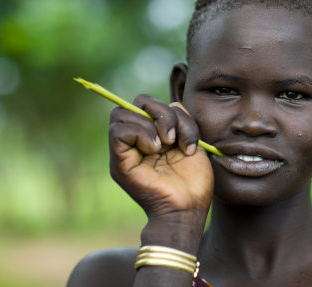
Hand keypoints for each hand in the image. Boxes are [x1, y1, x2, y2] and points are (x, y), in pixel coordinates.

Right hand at [108, 94, 213, 219]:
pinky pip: (117, 132)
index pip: (148, 104)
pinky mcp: (119, 164)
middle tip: (173, 138)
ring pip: (121, 113)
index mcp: (152, 136)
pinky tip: (155, 150)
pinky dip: (140, 133)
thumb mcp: (193, 142)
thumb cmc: (194, 182)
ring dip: (151, 124)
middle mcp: (136, 142)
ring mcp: (125, 153)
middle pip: (134, 103)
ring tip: (165, 145)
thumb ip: (182, 120)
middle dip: (160, 111)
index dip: (167, 109)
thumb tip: (171, 105)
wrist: (189, 209)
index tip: (183, 136)